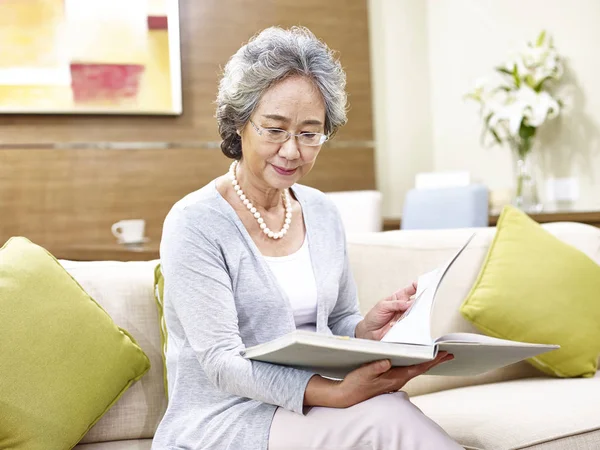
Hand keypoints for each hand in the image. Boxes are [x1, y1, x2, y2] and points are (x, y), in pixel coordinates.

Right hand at [335, 352, 453, 407]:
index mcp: (394, 377)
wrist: (348, 396)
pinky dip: (416, 364)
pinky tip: (417, 360)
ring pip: (415, 370)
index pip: (417, 368)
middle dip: (435, 361)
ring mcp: (395, 380)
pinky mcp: (390, 379)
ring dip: (427, 362)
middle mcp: (398, 380)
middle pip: (420, 369)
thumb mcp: (363, 373)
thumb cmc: (356, 385)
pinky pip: (408, 370)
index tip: (443, 354)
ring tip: (437, 355)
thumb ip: (375, 367)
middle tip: (448, 354)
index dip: (431, 360)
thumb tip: (387, 361)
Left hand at [355, 282, 417, 340]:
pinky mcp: (404, 325)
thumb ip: (395, 304)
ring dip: (413, 312)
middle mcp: (403, 306)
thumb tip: (408, 303)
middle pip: (416, 301)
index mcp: (398, 297)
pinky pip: (410, 323)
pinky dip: (406, 322)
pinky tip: (397, 323)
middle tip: (418, 302)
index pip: (411, 289)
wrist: (369, 330)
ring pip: (415, 312)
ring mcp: (404, 315)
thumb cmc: (374, 316)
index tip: (422, 285)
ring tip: (405, 313)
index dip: (417, 286)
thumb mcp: (382, 306)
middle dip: (419, 300)